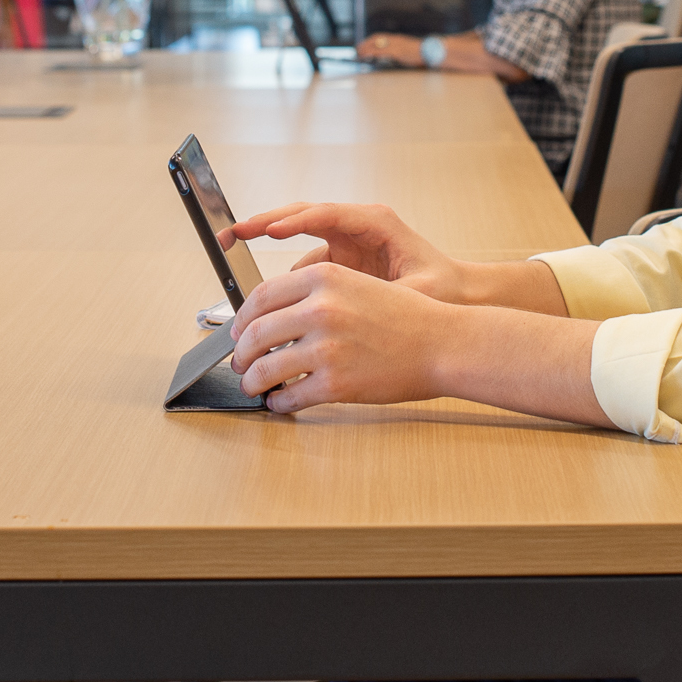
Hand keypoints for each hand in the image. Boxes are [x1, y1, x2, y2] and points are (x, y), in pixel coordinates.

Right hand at [228, 201, 471, 301]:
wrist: (461, 295)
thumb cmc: (445, 289)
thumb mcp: (416, 292)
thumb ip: (382, 298)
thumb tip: (350, 313)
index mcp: (376, 223)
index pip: (327, 214)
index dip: (294, 221)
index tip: (269, 230)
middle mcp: (358, 226)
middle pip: (303, 214)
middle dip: (267, 221)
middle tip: (233, 232)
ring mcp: (349, 242)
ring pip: (300, 235)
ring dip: (271, 242)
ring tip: (239, 251)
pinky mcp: (344, 261)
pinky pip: (309, 262)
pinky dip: (290, 275)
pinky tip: (273, 297)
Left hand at [229, 263, 453, 412]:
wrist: (443, 344)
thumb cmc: (407, 317)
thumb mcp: (357, 285)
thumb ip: (315, 294)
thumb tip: (272, 317)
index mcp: (324, 278)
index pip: (261, 296)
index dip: (241, 318)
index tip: (238, 332)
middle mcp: (321, 309)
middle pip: (255, 333)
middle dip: (241, 353)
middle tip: (240, 363)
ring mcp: (327, 348)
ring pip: (266, 369)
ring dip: (252, 382)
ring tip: (253, 386)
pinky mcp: (335, 384)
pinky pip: (290, 397)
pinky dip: (279, 403)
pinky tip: (281, 402)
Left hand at [356, 33, 418, 66]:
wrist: (430, 52)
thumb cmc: (420, 53)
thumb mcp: (407, 49)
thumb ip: (398, 49)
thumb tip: (388, 55)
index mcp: (397, 38)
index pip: (379, 36)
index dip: (369, 40)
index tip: (363, 44)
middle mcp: (395, 40)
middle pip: (376, 39)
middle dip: (365, 44)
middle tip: (357, 49)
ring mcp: (396, 45)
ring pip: (376, 45)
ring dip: (366, 49)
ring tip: (358, 54)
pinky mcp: (397, 52)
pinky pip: (381, 52)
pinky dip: (372, 53)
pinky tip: (366, 57)